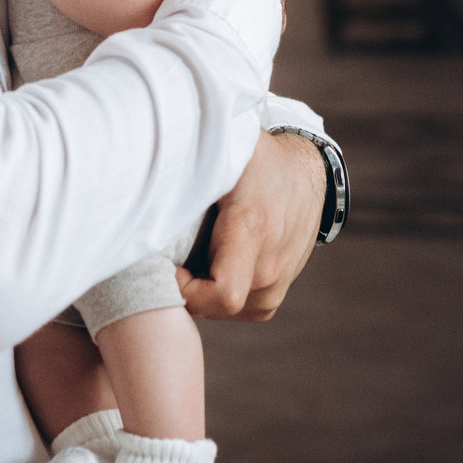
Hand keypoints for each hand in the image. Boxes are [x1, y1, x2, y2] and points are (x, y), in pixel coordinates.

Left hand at [177, 128, 323, 320]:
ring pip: (229, 312)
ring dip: (205, 294)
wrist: (307, 172)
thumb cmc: (258, 160)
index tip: (169, 265)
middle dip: (187, 289)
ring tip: (191, 260)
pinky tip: (213, 268)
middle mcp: (270, 264)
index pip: (222, 293)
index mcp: (251, 230)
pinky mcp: (282, 287)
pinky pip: (246, 309)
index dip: (186, 291)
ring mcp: (280, 280)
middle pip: (216, 306)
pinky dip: (226, 299)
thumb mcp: (227, 150)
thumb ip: (192, 158)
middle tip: (171, 259)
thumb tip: (155, 156)